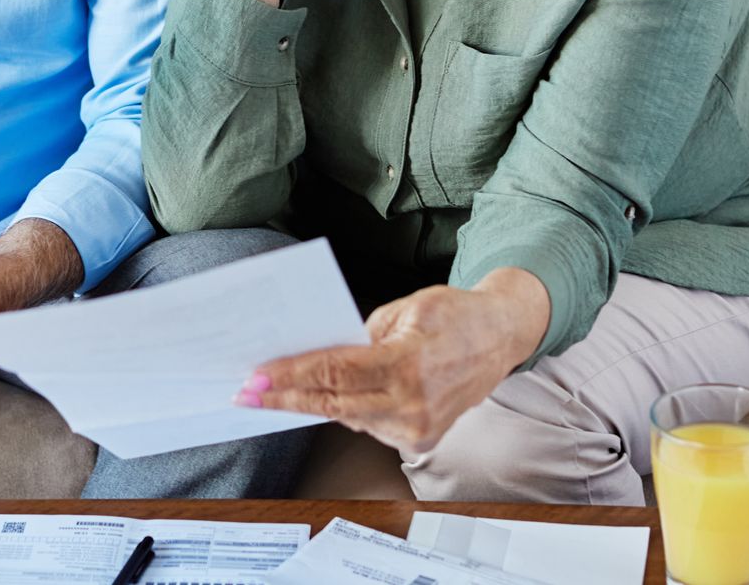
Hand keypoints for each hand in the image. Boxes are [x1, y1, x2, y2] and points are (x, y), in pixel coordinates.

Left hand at [236, 270, 549, 455]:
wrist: (501, 337)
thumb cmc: (454, 315)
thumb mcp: (405, 308)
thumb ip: (361, 336)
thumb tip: (318, 352)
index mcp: (409, 364)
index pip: (336, 372)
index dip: (292, 375)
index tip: (258, 377)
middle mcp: (414, 405)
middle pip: (334, 404)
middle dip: (287, 398)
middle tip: (247, 394)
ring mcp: (419, 429)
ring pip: (348, 417)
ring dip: (311, 404)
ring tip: (273, 393)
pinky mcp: (421, 440)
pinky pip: (368, 424)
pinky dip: (343, 410)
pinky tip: (317, 399)